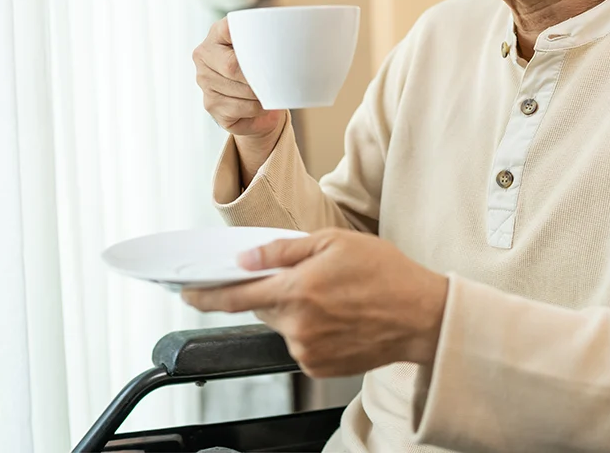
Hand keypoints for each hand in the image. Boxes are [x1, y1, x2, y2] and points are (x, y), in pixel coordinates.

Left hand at [182, 230, 448, 377]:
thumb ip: (283, 250)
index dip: (206, 294)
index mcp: (297, 291)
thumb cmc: (385, 273)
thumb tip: (246, 259)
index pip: (235, 296)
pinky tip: (339, 317)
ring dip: (296, 310)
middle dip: (274, 290)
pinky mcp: (319, 367)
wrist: (423, 316)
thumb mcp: (334, 242)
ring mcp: (307, 351)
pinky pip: (300, 343)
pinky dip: (310, 328)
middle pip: (262, 308)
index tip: (186, 291)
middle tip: (309, 277)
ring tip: (334, 297)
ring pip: (283, 326)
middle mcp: (297, 326)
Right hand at [192, 17, 286, 182]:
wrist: (255, 101)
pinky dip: (257, 110)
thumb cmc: (262, 68)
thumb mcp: (263, 48)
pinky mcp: (210, 105)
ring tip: (270, 92)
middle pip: (231, 66)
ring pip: (238, 91)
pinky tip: (262, 106)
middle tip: (276, 79)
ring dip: (261, 95)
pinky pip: (239, 109)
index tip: (263, 44)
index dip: (245, 37)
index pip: (227, 29)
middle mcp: (204, 56)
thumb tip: (295, 41)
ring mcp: (204, 82)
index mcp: (217, 34)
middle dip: (257, 76)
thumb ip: (269, 40)